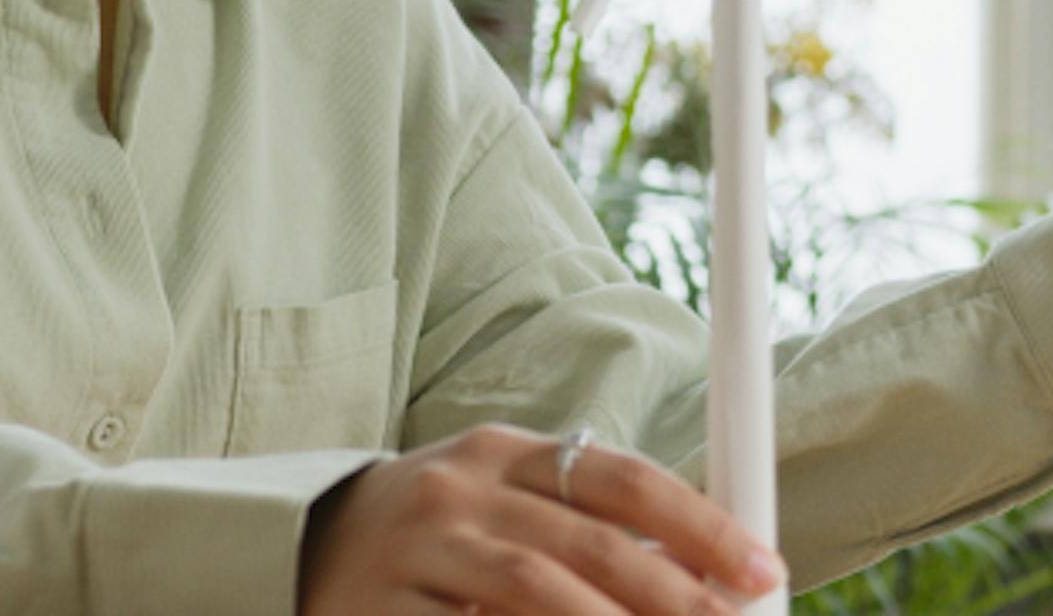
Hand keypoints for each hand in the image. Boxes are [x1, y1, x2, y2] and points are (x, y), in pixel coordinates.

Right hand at [298, 423, 786, 615]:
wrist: (292, 546)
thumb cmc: (430, 533)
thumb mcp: (499, 502)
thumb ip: (582, 522)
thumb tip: (702, 570)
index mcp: (502, 452)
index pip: (621, 478)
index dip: (699, 524)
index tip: (760, 568)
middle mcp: (459, 490)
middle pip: (588, 540)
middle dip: (674, 591)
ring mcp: (417, 552)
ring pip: (535, 588)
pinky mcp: (380, 611)